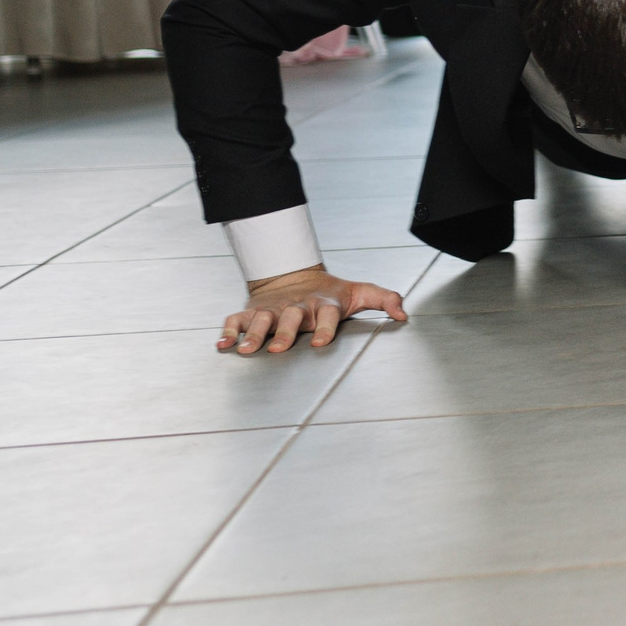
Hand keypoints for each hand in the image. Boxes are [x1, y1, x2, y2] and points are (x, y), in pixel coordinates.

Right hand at [219, 265, 407, 353]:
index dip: (325, 327)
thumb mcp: (359, 293)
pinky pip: (236, 319)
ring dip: (253, 334)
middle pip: (291, 318)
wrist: (294, 275)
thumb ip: (384, 299)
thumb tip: (404, 314)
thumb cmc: (330, 292)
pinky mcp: (252, 310)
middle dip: (284, 333)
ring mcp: (273, 309)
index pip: (327, 315)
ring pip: (261, 320)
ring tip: (245, 350)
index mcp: (324, 304)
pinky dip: (228, 330)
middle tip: (277, 348)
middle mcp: (297, 306)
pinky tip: (222, 344)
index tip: (322, 342)